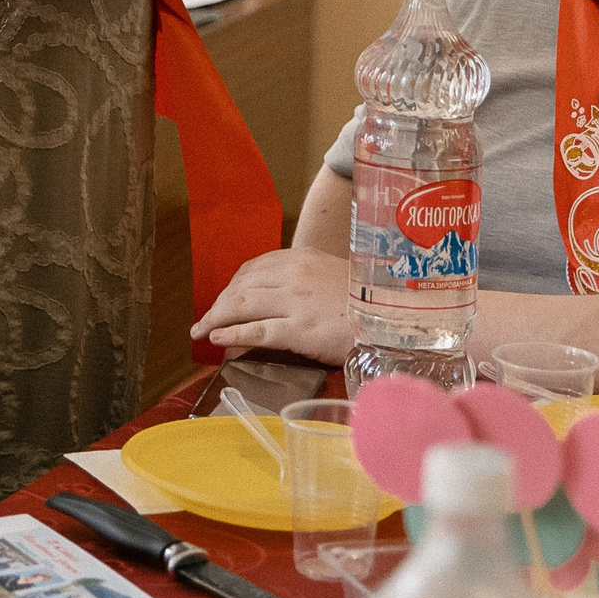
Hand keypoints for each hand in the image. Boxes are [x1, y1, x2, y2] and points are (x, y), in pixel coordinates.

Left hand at [188, 246, 354, 362]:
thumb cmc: (369, 303)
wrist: (397, 320)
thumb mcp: (334, 278)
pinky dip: (231, 333)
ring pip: (241, 305)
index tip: (222, 301)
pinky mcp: (300, 329)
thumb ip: (306, 281)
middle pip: (241, 286)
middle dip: (218, 304)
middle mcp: (294, 275)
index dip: (232, 287)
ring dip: (215, 319)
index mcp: (302, 258)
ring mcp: (296, 301)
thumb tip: (280, 299)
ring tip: (201, 332)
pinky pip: (256, 330)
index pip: (253, 269)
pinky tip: (217, 339)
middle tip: (204, 321)